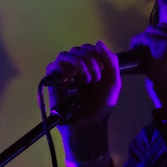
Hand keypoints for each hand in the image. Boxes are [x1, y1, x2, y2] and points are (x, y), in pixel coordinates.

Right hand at [45, 41, 120, 160]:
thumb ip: (111, 61)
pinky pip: (52, 67)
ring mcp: (63, 75)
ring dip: (78, 63)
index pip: (87, 48)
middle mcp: (75, 68)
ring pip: (64, 55)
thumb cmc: (101, 106)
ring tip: (86, 79)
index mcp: (89, 67)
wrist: (90, 124)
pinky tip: (73, 78)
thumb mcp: (113, 82)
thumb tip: (98, 42)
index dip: (95, 53)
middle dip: (89, 60)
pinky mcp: (53, 83)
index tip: (102, 69)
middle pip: (77, 50)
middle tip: (95, 77)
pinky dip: (64, 68)